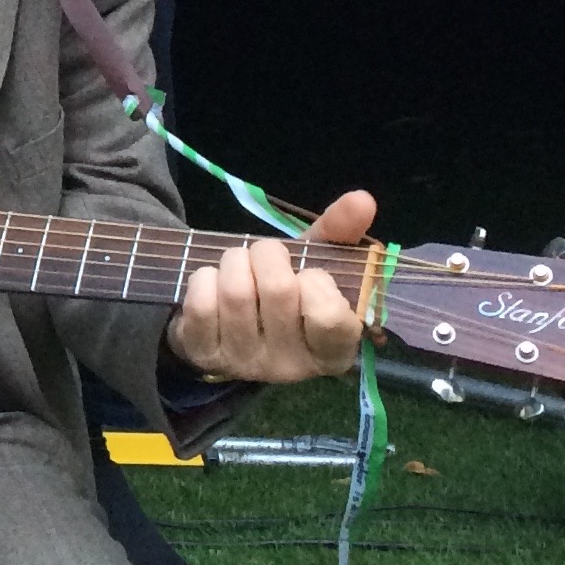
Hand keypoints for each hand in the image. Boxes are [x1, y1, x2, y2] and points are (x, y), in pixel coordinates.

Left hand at [165, 188, 376, 384]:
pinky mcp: (204, 355)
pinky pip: (201, 302)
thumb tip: (362, 199)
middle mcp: (290, 366)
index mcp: (332, 350)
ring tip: (240, 266)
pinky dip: (205, 278)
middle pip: (279, 290)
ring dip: (235, 261)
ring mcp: (244, 363)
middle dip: (268, 255)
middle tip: (266, 257)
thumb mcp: (316, 264)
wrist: (228, 326)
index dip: (317, 282)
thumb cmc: (286, 294)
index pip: (331, 317)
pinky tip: (214, 285)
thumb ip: (340, 234)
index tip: (310, 275)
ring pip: (236, 292)